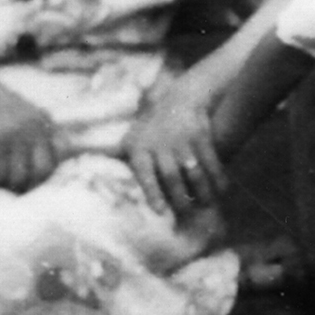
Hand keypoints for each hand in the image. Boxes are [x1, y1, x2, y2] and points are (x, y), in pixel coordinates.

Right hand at [0, 69, 64, 191]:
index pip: (64, 151)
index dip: (52, 167)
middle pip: (43, 170)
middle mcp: (35, 128)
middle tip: (17, 186)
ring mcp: (16, 134)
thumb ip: (38, 134)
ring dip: (7, 183)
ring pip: (19, 177)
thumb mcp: (26, 115)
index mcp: (45, 121)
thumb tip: (53, 164)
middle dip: (31, 183)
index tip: (37, 175)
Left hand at [120, 80, 226, 218]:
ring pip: (193, 170)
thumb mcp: (132, 139)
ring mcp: (182, 139)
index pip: (145, 173)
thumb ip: (118, 158)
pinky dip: (218, 176)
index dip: (153, 192)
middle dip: (180, 197)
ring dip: (202, 190)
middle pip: (171, 176)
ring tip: (207, 205)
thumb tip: (91, 175)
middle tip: (188, 215)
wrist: (180, 98)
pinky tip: (223, 190)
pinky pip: (210, 160)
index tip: (160, 211)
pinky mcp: (200, 135)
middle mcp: (160, 144)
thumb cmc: (152, 128)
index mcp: (140, 149)